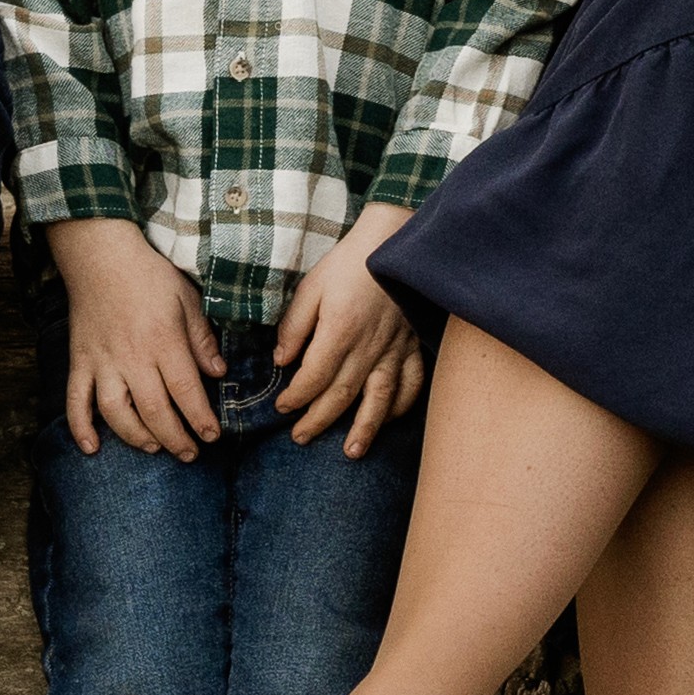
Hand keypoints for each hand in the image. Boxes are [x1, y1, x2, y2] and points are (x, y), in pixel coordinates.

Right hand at [43, 216, 227, 458]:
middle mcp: (131, 357)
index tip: (212, 437)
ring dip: (136, 437)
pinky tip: (92, 448)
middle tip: (190, 454)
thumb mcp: (187, 298)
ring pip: (116, 412)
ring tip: (155, 447)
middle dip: (175, 438)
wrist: (100, 255)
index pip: (185, 390)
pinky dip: (80, 427)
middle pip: (154, 410)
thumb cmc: (149, 275)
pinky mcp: (79, 361)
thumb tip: (219, 373)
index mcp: (162, 340)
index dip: (200, 419)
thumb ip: (202, 338)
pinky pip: (75, 400)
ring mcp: (102, 362)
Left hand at [274, 205, 424, 454]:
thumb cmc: (350, 262)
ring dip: (364, 428)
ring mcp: (394, 349)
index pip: (313, 378)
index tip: (282, 406)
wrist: (394, 242)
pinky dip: (401, 404)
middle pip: (341, 395)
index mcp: (340, 332)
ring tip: (351, 452)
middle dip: (318, 421)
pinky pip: (411, 382)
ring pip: (379, 398)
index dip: (295, 397)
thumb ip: (294, 325)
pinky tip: (389, 418)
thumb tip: (281, 360)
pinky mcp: (412, 345)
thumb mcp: (311, 286)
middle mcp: (369, 348)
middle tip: (301, 437)